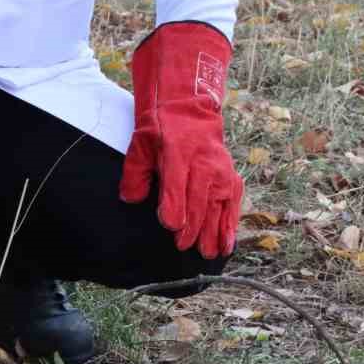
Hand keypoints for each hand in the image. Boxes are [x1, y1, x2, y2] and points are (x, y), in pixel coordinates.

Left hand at [118, 21, 242, 258]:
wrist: (190, 109)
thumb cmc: (160, 129)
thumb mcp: (140, 143)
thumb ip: (135, 171)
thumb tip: (130, 198)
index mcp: (178, 153)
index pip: (177, 184)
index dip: (174, 206)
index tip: (170, 226)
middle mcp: (203, 163)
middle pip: (199, 200)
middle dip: (192, 226)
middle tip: (184, 248)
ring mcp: (220, 171)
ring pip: (217, 205)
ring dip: (213, 231)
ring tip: (208, 253)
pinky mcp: (230, 177)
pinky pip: (232, 204)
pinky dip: (230, 225)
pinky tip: (227, 244)